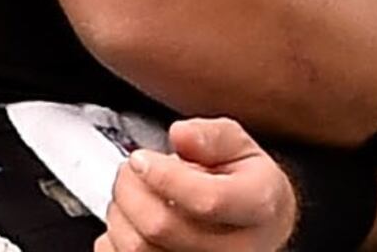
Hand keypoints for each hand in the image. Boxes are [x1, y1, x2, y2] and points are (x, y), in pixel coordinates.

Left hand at [98, 118, 294, 251]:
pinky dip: (116, 239)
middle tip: (130, 170)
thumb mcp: (241, 147)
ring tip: (131, 194)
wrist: (261, 227)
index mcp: (259, 206)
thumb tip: (182, 135)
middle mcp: (238, 248)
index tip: (141, 159)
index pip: (205, 199)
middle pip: (163, 226)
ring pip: (140, 248)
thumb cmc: (247, 187)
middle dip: (131, 189)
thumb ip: (211, 136)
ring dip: (120, 214)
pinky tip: (130, 222)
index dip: (163, 176)